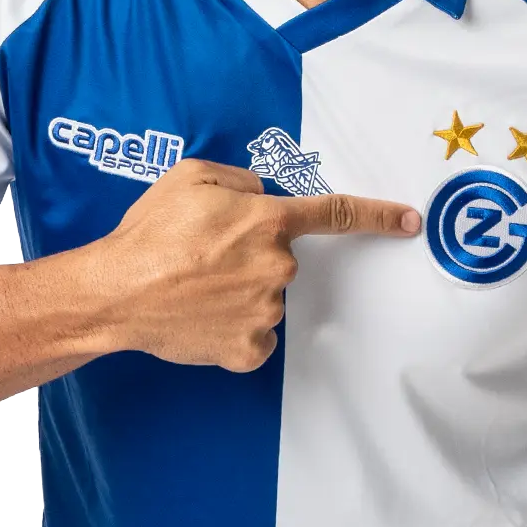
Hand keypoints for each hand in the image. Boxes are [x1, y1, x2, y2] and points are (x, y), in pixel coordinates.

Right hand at [99, 157, 420, 372]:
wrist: (115, 292)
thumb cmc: (149, 233)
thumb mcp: (191, 177)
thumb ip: (239, 181)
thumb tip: (258, 198)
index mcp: (268, 222)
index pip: (335, 214)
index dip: (378, 215)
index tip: (410, 221)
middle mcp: (276, 267)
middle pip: (278, 259)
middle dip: (248, 255)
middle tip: (200, 256)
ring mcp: (265, 312)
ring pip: (263, 297)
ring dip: (236, 291)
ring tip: (191, 286)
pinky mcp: (248, 349)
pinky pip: (252, 335)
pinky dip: (229, 328)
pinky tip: (198, 316)